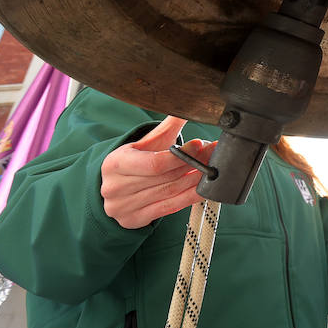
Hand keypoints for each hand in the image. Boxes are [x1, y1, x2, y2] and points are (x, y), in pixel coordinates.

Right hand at [99, 116, 215, 228]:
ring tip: (212, 169)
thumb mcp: (145, 143)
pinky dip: (189, 198)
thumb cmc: (133, 162)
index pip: (155, 164)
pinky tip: (203, 189)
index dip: (181, 156)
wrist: (114, 187)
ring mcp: (123, 207)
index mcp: (116, 164)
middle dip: (194, 164)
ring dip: (195, 181)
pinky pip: (169, 208)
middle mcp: (116, 187)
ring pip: (171, 192)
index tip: (201, 145)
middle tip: (213, 154)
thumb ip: (166, 127)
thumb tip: (186, 108)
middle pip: (166, 177)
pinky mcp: (133, 220)